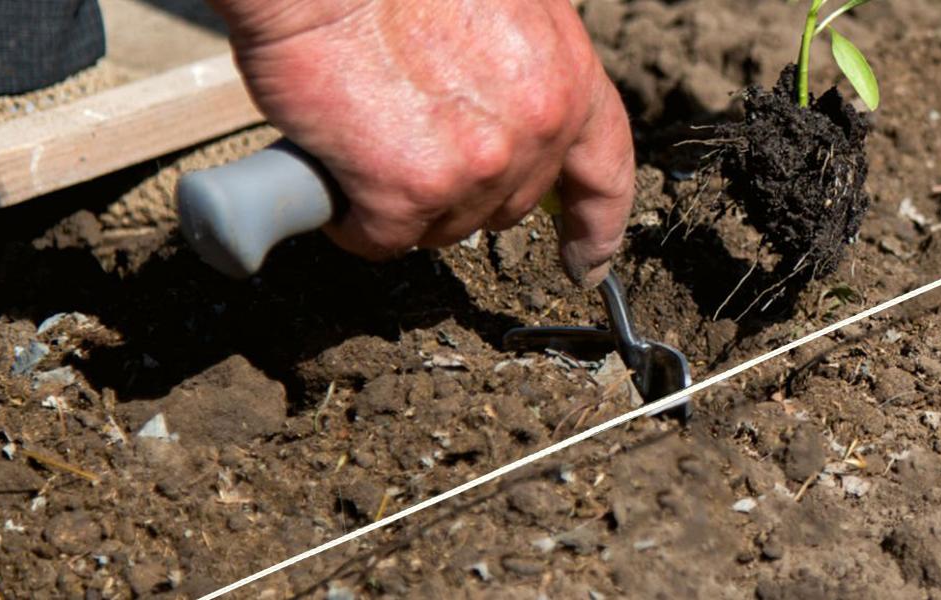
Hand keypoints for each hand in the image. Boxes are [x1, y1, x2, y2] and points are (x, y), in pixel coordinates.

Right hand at [205, 0, 633, 286]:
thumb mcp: (503, 8)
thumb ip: (523, 68)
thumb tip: (508, 120)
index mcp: (567, 77)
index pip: (604, 170)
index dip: (596, 225)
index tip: (585, 262)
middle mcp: (537, 126)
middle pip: (509, 205)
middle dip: (463, 190)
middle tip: (410, 139)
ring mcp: (478, 165)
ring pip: (446, 226)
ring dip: (405, 201)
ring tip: (369, 134)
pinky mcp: (410, 192)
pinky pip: (383, 238)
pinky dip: (353, 220)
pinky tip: (336, 169)